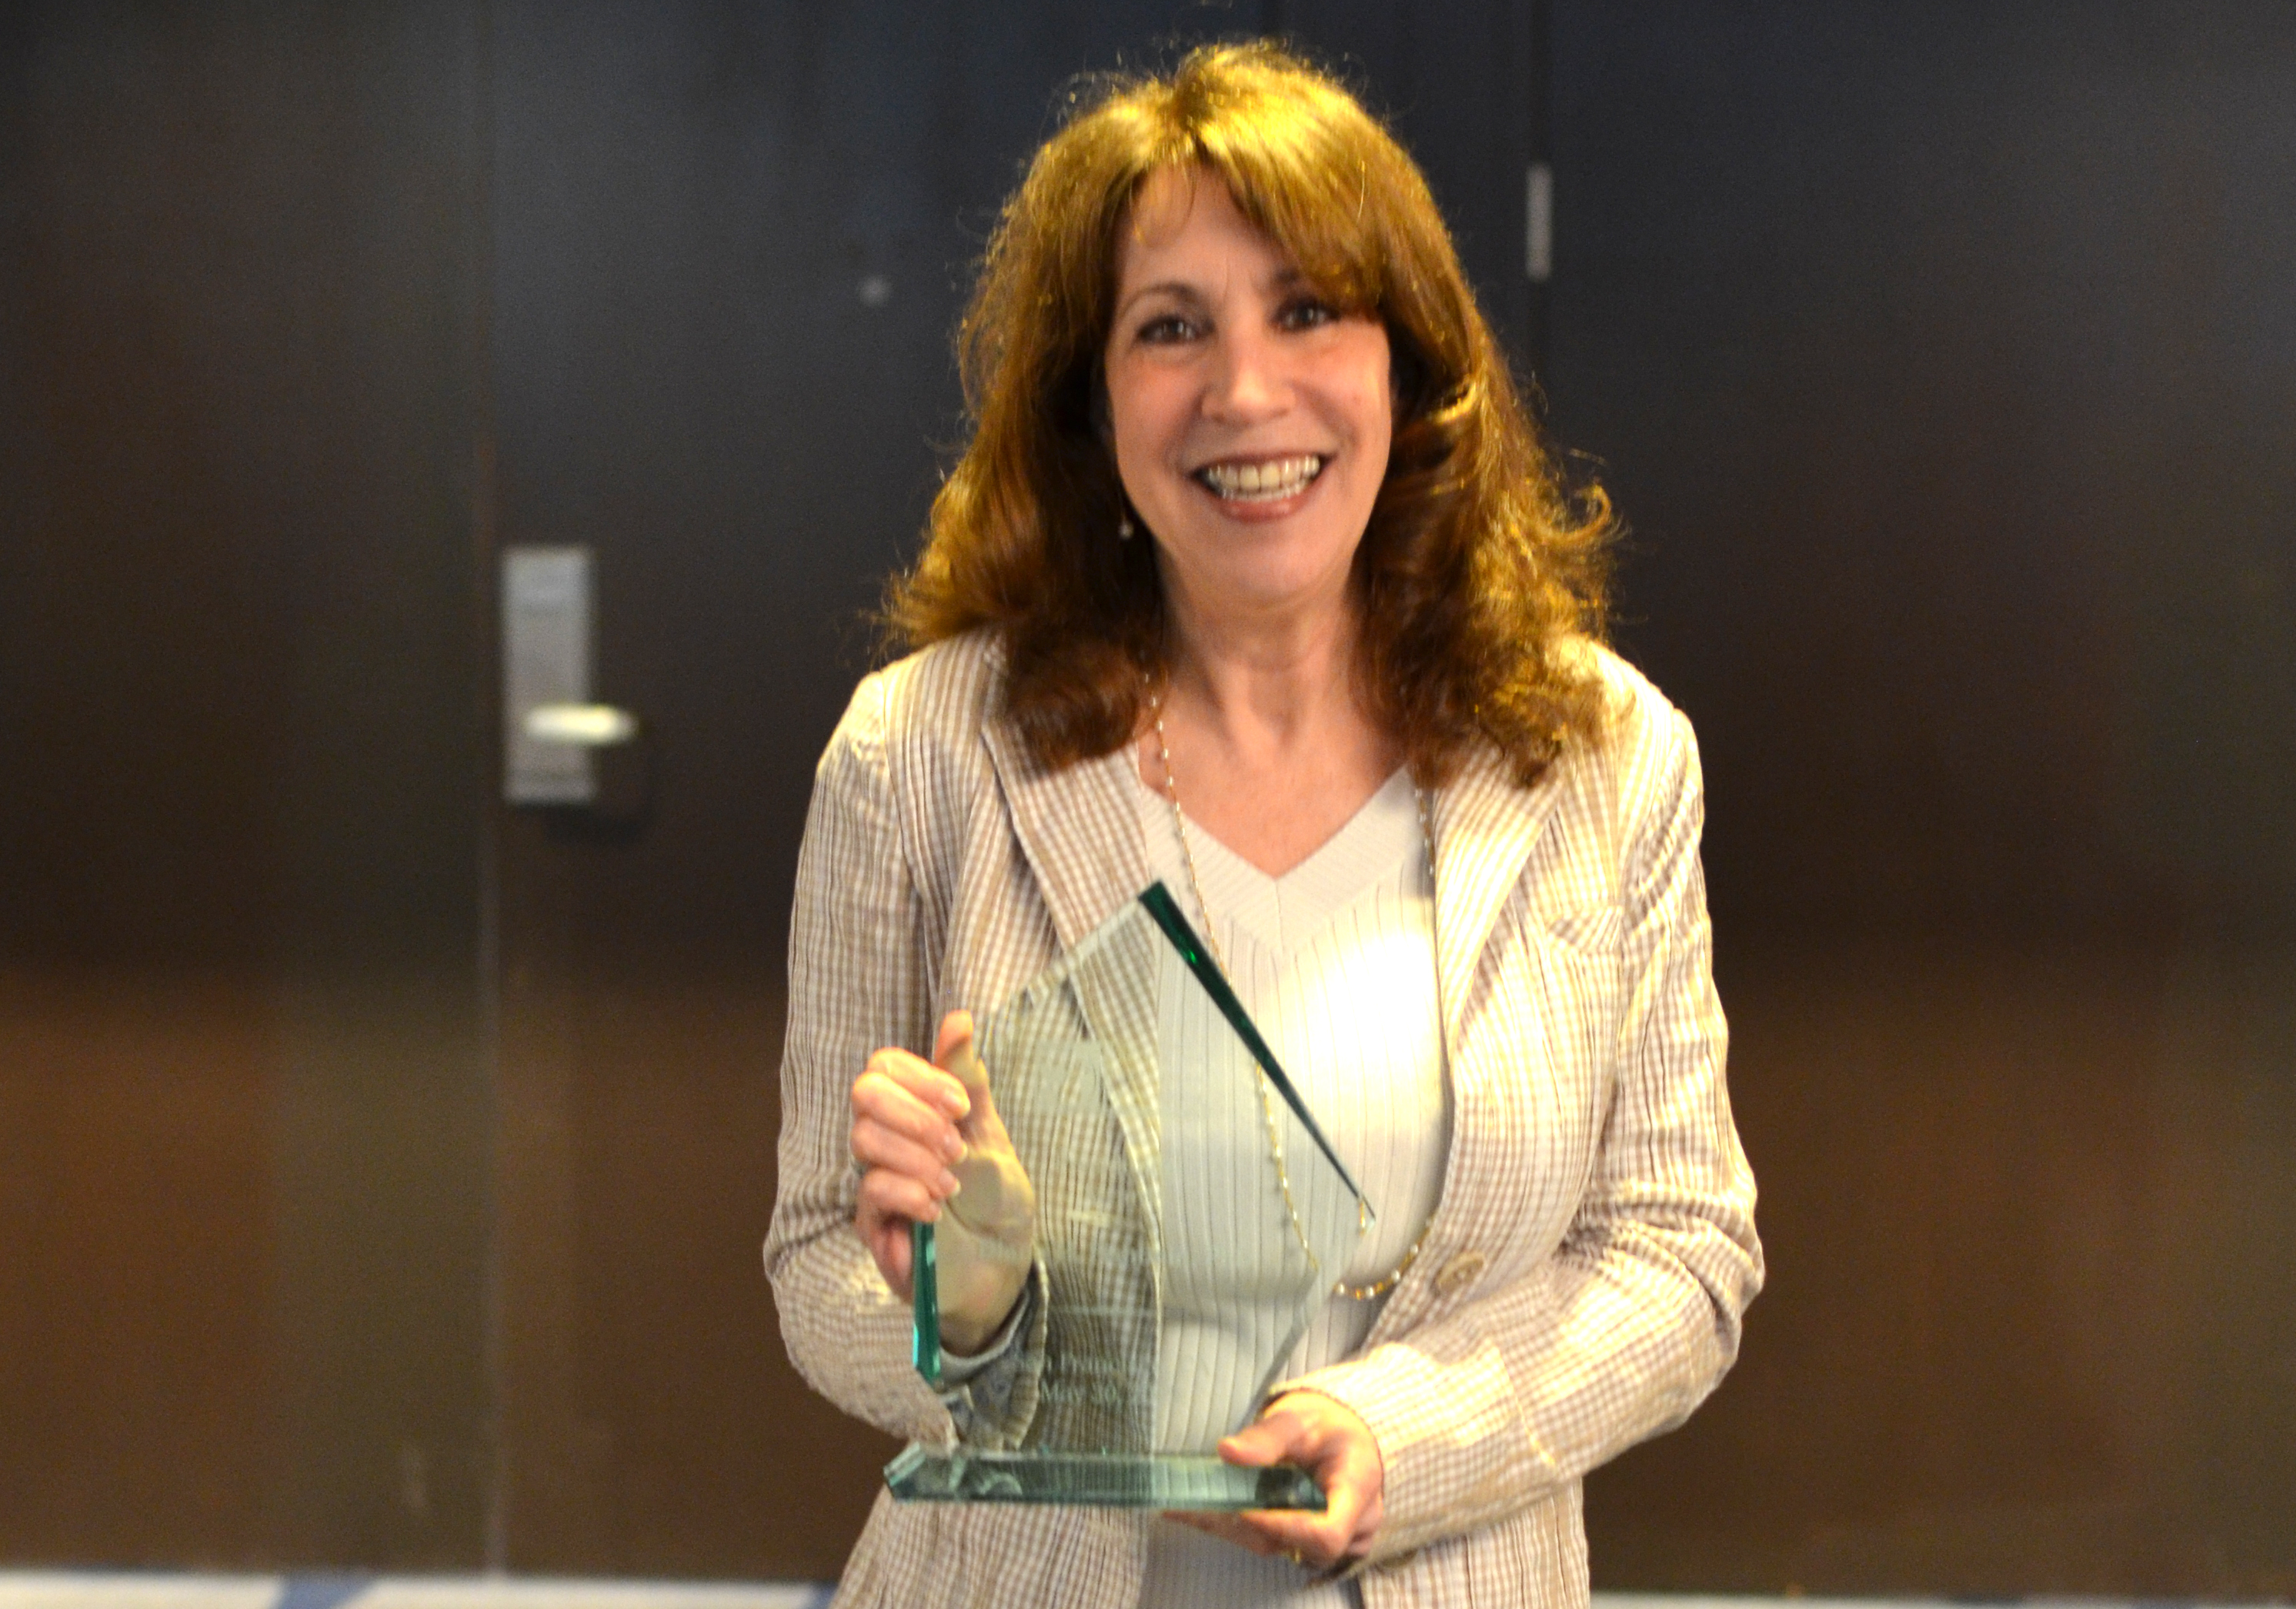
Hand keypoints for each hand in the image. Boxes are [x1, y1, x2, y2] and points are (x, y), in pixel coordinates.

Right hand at [850, 1011, 1036, 1353]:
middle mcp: (886, 1141)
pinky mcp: (874, 1227)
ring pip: (864, 1140)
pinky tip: (936, 1209)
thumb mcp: (991, 1133)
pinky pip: (871, 1191)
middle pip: (864, 1093)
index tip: (961, 1106)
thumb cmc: (997, 1199)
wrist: (1006, 1266)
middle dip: (915, 1113)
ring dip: (916, 1156)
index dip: (919, 1077)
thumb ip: (968, 1081)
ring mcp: (876, 1182)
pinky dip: (908, 1192)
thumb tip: (959, 1018)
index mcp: (912, 1112)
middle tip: (955, 1145)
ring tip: (952, 1185)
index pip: (883, 1066)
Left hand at [1170, 1391, 1384, 1573]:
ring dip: (1239, 1530)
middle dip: (1246, 1526)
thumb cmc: (1325, 1423)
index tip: (1243, 1509)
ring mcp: (1341, 1538)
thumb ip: (1265, 1437)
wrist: (1344, 1433)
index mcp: (1358, 1487)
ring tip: (1192, 1507)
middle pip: (1299, 1546)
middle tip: (1195, 1506)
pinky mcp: (1318, 1543)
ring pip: (1285, 1549)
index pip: (1326, 1533)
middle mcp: (1357, 1523)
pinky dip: (1246, 1529)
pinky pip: (1282, 1546)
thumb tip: (1226, 1451)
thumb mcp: (1297, 1418)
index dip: (1282, 1528)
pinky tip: (1212, 1511)